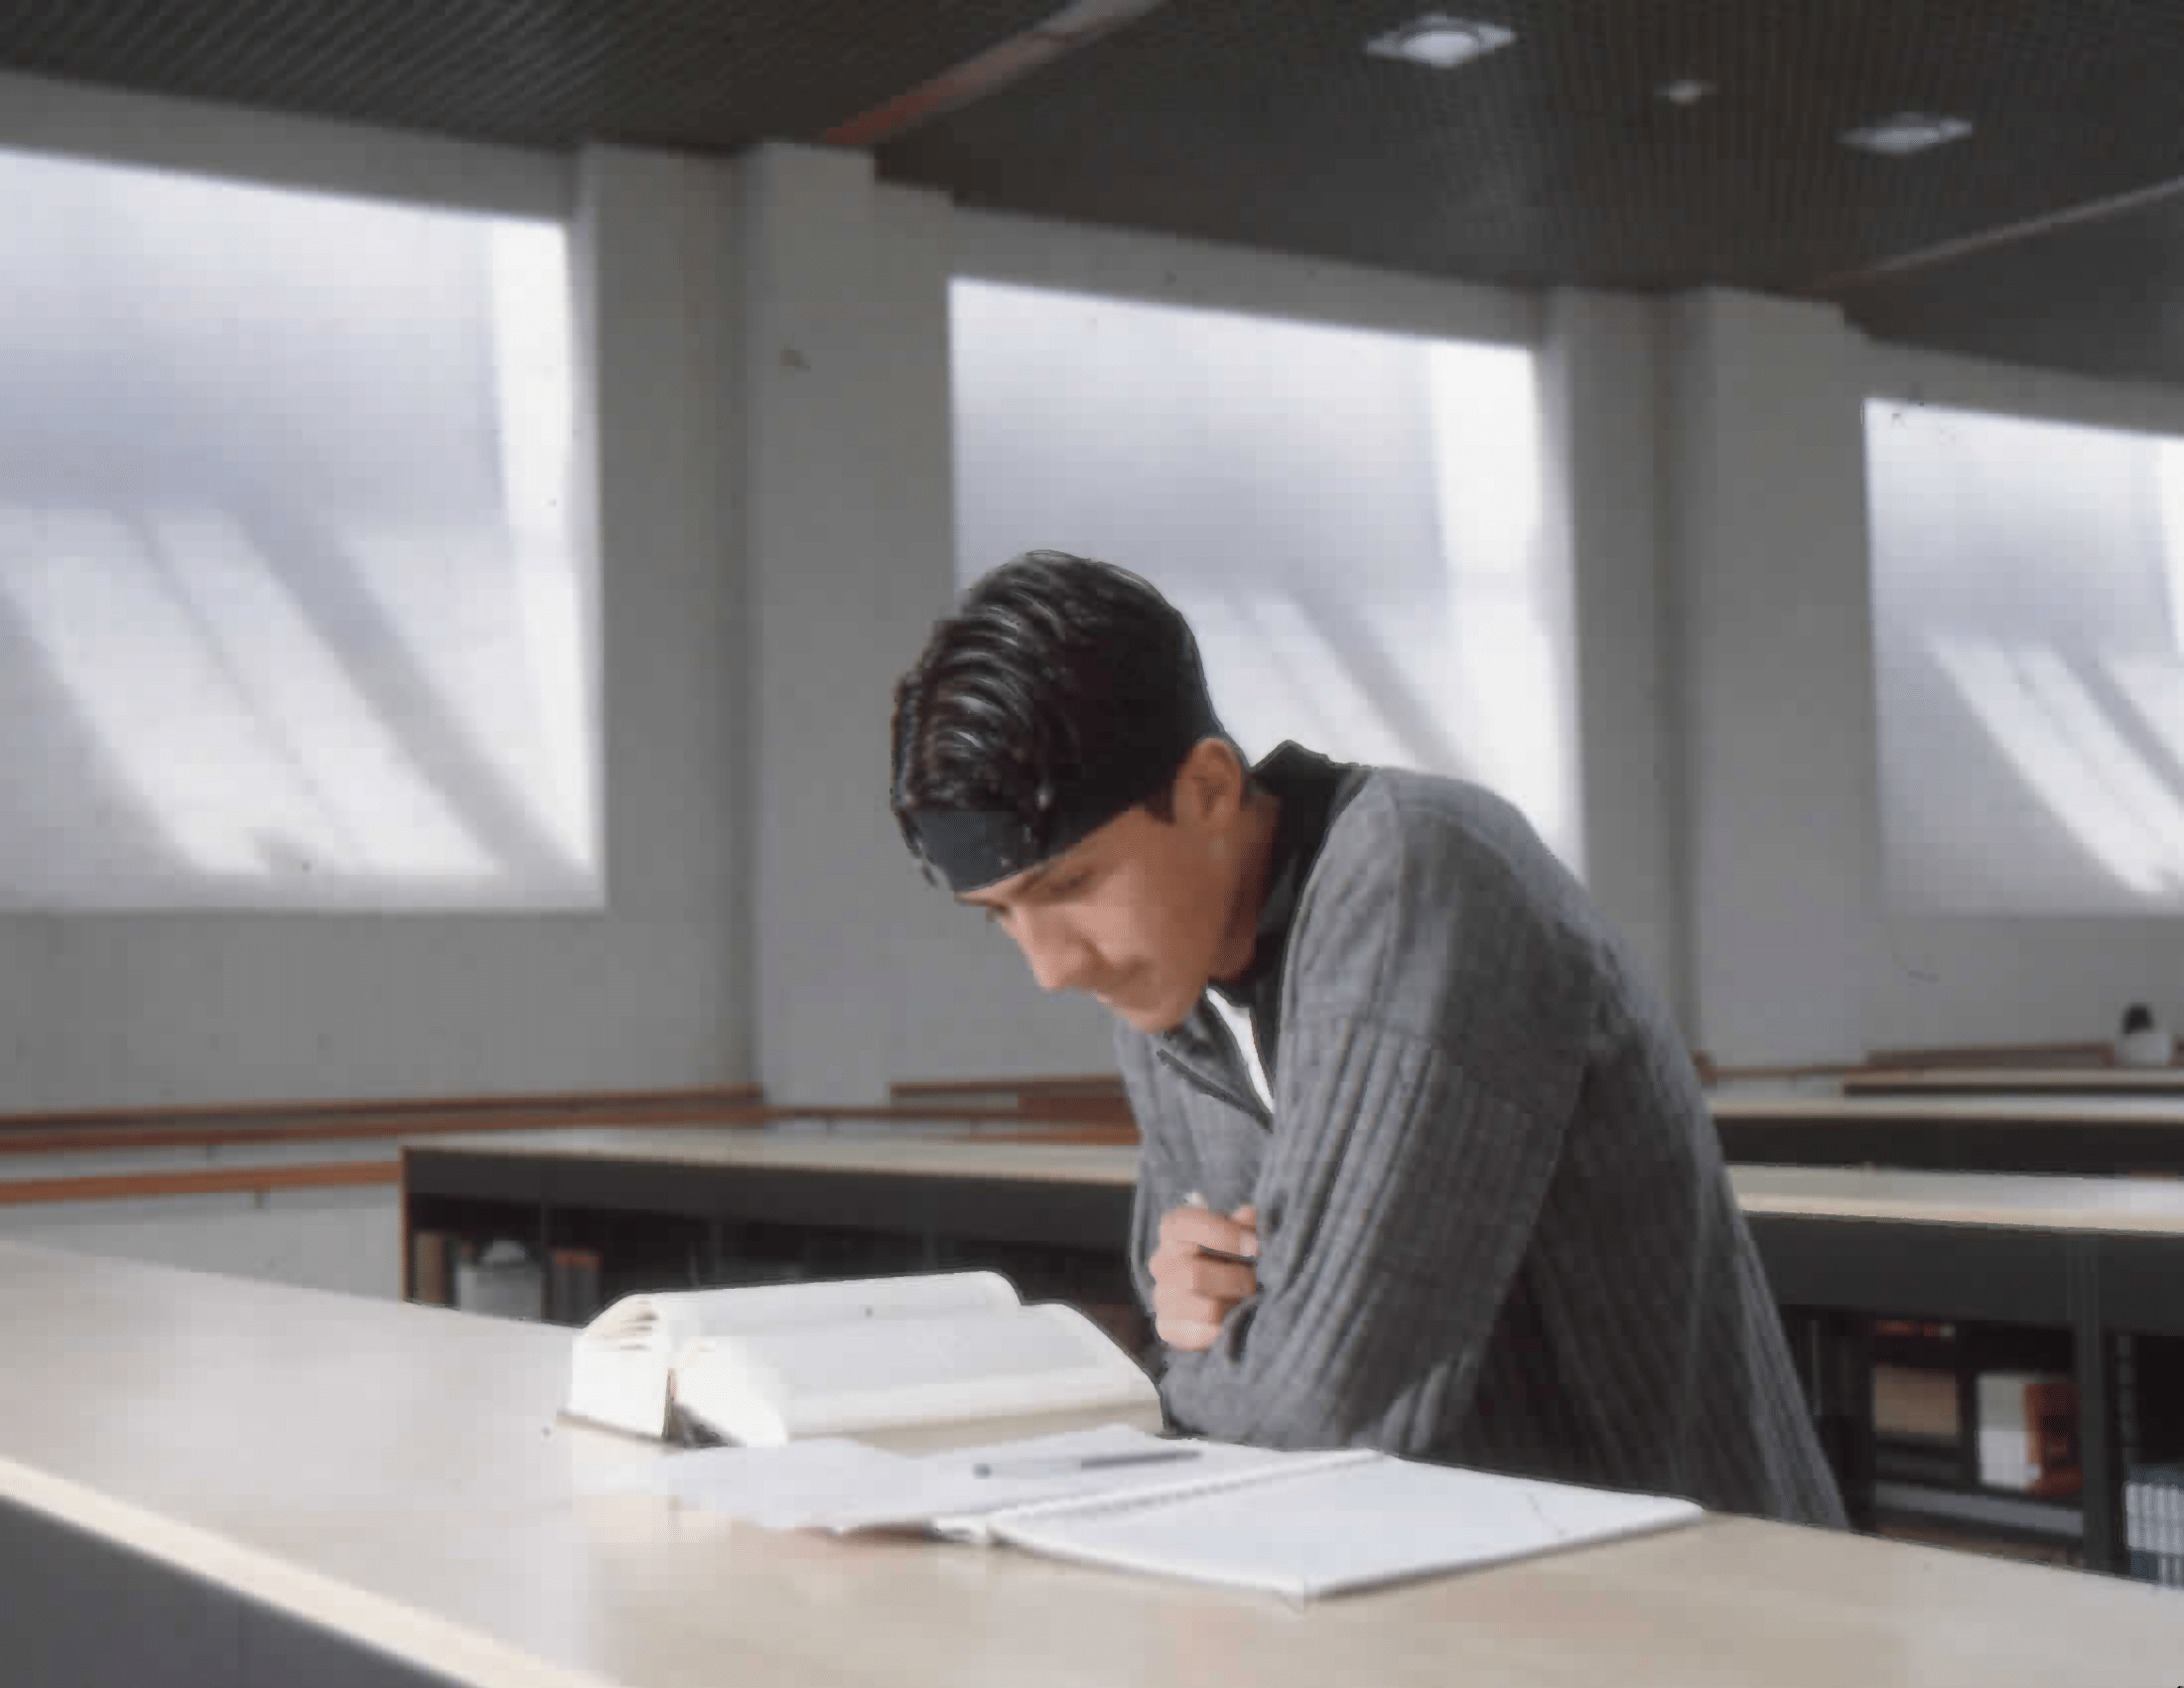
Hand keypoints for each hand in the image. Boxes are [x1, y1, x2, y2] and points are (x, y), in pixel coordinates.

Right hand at [1148, 1201, 1257, 1351]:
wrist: (1215, 1299)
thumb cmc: (1228, 1258)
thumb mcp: (1238, 1236)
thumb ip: (1245, 1225)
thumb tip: (1250, 1214)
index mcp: (1174, 1232)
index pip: (1188, 1225)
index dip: (1224, 1234)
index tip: (1255, 1246)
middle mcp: (1161, 1262)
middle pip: (1193, 1274)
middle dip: (1234, 1279)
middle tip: (1256, 1282)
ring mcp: (1161, 1296)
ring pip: (1205, 1308)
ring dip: (1234, 1305)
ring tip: (1247, 1301)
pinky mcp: (1166, 1327)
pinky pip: (1201, 1334)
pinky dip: (1224, 1329)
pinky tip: (1233, 1320)